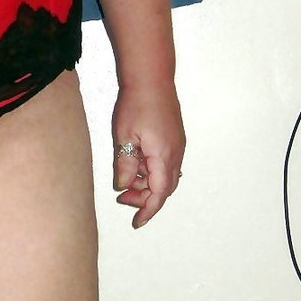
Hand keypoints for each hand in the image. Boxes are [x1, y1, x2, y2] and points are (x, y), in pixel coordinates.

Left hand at [111, 84, 184, 228]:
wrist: (151, 78)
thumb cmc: (137, 103)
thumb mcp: (124, 137)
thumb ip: (125, 165)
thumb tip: (124, 186)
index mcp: (163, 156)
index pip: (158, 194)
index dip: (148, 210)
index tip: (137, 222)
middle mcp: (175, 154)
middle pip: (164, 188)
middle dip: (145, 198)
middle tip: (123, 197)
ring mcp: (177, 145)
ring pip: (165, 176)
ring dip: (148, 183)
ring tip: (126, 179)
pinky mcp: (174, 137)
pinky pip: (166, 163)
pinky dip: (152, 170)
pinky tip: (137, 163)